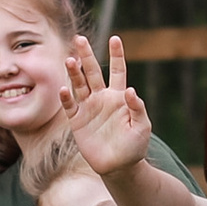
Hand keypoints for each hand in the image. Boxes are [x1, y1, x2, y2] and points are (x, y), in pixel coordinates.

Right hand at [60, 34, 152, 176]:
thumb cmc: (134, 146)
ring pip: (79, 85)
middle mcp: (102, 98)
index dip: (116, 55)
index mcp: (119, 96)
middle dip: (87, 55)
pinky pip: (69, 106)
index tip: (115, 39)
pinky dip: (66, 97)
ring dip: (74, 72)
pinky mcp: (77, 121)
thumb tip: (131, 90)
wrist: (119, 167)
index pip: (118, 71)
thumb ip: (137, 108)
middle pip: (93, 72)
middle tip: (80, 38)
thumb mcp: (142, 126)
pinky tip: (64, 89)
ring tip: (70, 60)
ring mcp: (88, 108)